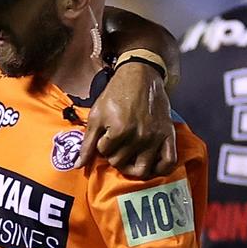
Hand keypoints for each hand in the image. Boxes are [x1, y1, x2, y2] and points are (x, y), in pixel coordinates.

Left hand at [79, 61, 176, 177]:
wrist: (140, 77)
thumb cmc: (116, 95)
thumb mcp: (97, 116)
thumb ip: (87, 143)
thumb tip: (77, 166)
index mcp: (119, 130)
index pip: (104, 153)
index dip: (102, 145)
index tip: (106, 136)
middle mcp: (139, 137)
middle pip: (121, 163)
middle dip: (114, 155)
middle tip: (117, 144)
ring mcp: (155, 138)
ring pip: (142, 170)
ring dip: (132, 167)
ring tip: (129, 157)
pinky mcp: (169, 136)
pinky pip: (168, 163)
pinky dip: (160, 170)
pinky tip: (151, 166)